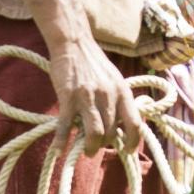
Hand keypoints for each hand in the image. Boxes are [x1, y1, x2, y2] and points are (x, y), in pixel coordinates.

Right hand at [50, 30, 145, 155]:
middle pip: (112, 132)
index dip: (134, 142)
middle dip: (105, 144)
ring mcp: (88, 97)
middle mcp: (109, 96)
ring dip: (91, 147)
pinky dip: (62, 141)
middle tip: (98, 145)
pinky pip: (66, 125)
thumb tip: (124, 125)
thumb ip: (119, 100)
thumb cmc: (94, 63)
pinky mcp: (68, 98)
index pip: (135, 123)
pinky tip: (59, 149)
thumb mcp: (115, 79)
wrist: (74, 43)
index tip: (128, 151)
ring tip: (87, 150)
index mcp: (123, 92)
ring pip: (95, 133)